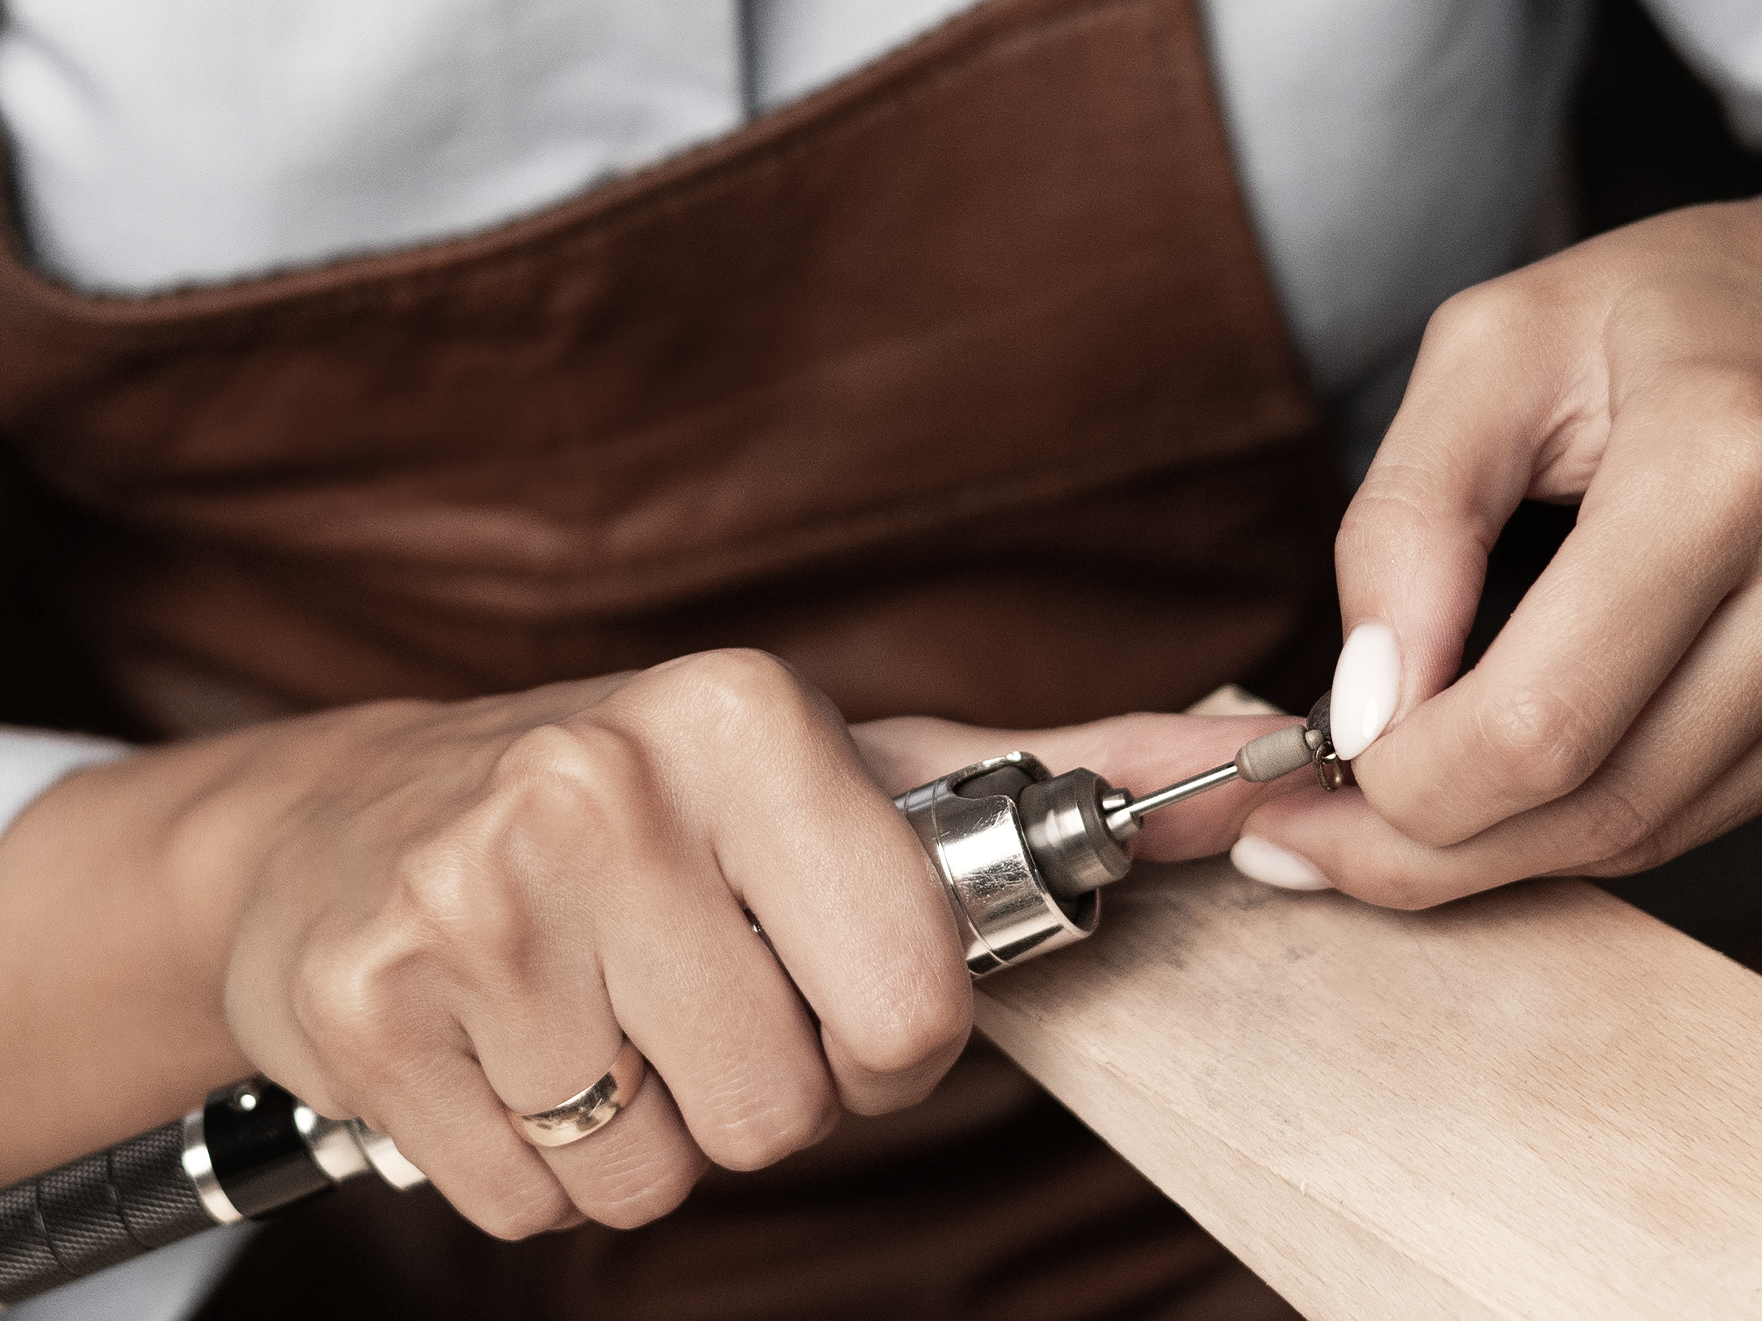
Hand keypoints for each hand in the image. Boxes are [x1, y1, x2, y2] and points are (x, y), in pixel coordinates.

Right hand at [223, 664, 1292, 1239]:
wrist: (350, 816)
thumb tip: (1252, 762)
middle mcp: (602, 785)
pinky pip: (536, 1205)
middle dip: (768, 1079)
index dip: (895, 1031)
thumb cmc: (645, 797)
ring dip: (655, 1124)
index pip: (913, 993)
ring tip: (600, 1001)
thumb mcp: (841, 763)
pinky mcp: (371, 1009)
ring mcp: (472, 898)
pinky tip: (513, 1040)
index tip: (840, 982)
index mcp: (739, 714)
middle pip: (788, 1103)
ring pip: (664, 1171)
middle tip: (696, 981)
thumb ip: (1047, 780)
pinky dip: (543, 1160)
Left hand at [1235, 157, 1761, 907]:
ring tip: (1392, 784)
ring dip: (1499, 838)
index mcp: (1733, 461)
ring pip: (1651, 834)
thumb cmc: (1691, 304)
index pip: (1542, 722)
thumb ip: (1410, 517)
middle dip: (1421, 846)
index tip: (1293, 775)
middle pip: (1596, 810)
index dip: (1396, 785)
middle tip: (1301, 831)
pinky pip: (1713, 810)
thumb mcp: (1498, 343)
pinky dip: (1599, 800)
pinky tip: (1538, 745)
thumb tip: (1364, 700)